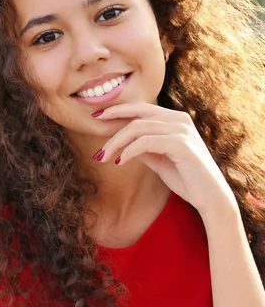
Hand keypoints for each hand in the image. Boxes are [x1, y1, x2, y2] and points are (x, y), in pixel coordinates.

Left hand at [93, 102, 237, 217]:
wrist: (211, 198)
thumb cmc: (187, 179)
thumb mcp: (159, 160)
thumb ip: (143, 148)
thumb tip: (122, 143)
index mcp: (175, 119)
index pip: (142, 108)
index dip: (118, 110)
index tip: (98, 117)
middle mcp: (179, 119)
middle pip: (138, 113)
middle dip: (113, 120)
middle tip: (94, 126)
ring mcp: (181, 130)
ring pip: (138, 127)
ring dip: (116, 142)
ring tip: (103, 156)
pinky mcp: (181, 144)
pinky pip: (146, 142)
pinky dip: (129, 150)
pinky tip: (119, 161)